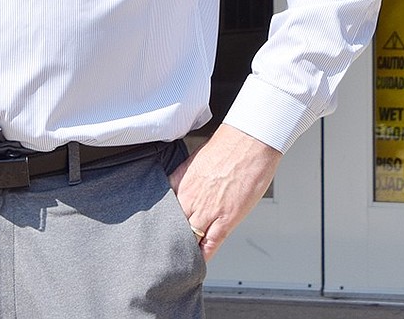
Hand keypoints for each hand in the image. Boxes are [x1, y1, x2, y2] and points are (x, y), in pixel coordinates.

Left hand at [168, 124, 282, 259]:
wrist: (249, 141)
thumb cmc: (228, 146)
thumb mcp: (196, 160)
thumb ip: (187, 179)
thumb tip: (184, 189)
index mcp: (179, 181)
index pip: (162, 208)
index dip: (159, 221)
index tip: (154, 229)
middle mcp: (189, 197)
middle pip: (172, 225)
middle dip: (168, 237)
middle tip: (162, 249)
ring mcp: (207, 210)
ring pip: (189, 237)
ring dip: (184, 249)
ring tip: (177, 260)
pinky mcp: (226, 219)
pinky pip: (210, 244)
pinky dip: (203, 255)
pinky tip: (197, 263)